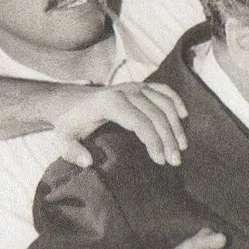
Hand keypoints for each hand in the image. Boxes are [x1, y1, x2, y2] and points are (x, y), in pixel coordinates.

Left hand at [53, 81, 187, 166]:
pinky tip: (184, 116)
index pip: (140, 122)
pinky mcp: (141, 85)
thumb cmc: (71, 122)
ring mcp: (135, 86)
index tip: (160, 160)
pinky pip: (164, 90)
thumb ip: (71, 151)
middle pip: (156, 114)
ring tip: (182, 146)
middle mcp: (126, 91)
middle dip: (168, 138)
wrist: (71, 100)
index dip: (153, 141)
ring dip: (176, 125)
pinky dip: (176, 101)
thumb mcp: (64, 138)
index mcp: (110, 103)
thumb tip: (88, 162)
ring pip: (164, 103)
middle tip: (175, 160)